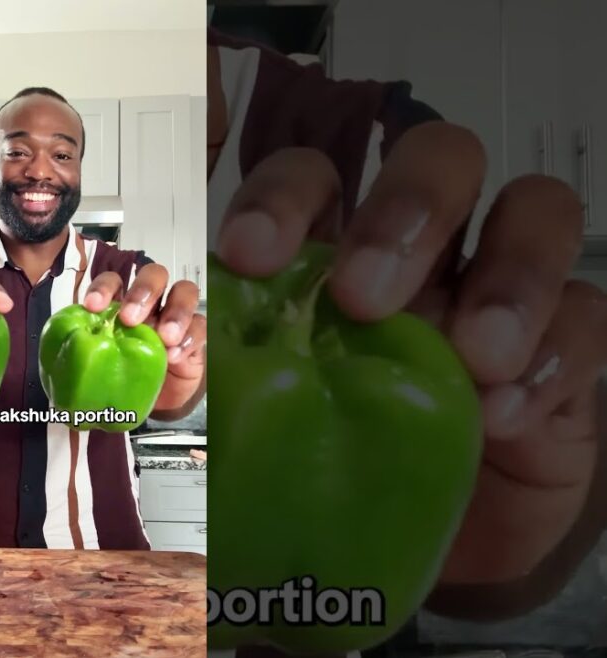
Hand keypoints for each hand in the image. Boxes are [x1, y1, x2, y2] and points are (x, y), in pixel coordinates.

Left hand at [80, 264, 205, 414]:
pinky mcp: (196, 336)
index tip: (92, 306)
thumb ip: (87, 353)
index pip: (114, 280)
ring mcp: (176, 317)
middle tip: (130, 318)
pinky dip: (190, 338)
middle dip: (142, 291)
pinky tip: (175, 356)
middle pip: (153, 274)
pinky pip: (200, 326)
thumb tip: (59, 359)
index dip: (104, 287)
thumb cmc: (124, 373)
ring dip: (174, 311)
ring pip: (184, 291)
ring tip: (164, 337)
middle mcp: (151, 303)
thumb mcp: (103, 364)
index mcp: (122, 303)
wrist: (154, 401)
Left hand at [214, 121, 606, 584]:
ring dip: (507, 273)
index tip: (250, 254)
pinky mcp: (565, 350)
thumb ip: (244, 370)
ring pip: (535, 208)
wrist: (404, 539)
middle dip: (404, 212)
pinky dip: (552, 358)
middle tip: (364, 298)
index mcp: (336, 249)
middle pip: (439, 157)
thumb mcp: (273, 414)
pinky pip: (586, 316)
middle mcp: (424, 250)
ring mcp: (501, 291)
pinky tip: (503, 416)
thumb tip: (193, 352)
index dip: (283, 195)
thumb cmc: (329, 456)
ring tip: (473, 356)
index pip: (314, 176)